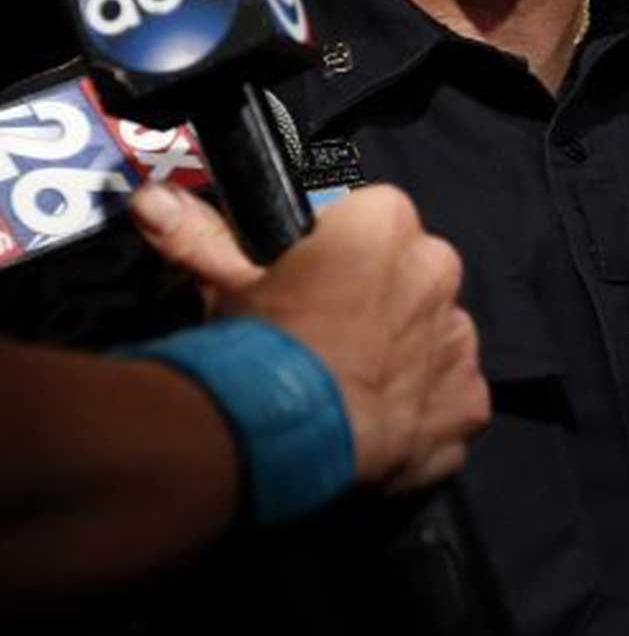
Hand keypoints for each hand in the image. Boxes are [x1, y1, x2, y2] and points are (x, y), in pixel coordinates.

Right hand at [128, 182, 488, 492]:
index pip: (372, 221)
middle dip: (380, 301)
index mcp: (387, 222)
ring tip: (349, 386)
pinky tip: (378, 422)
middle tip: (329, 338)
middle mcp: (438, 268)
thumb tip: (153, 199)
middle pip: (412, 276)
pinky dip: (423, 410)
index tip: (312, 284)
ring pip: (434, 336)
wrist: (280, 436)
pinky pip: (450, 397)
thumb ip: (201, 235)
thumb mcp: (223, 283)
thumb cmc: (256, 342)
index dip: (340, 254)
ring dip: (404, 355)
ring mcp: (458, 338)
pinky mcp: (468, 402)